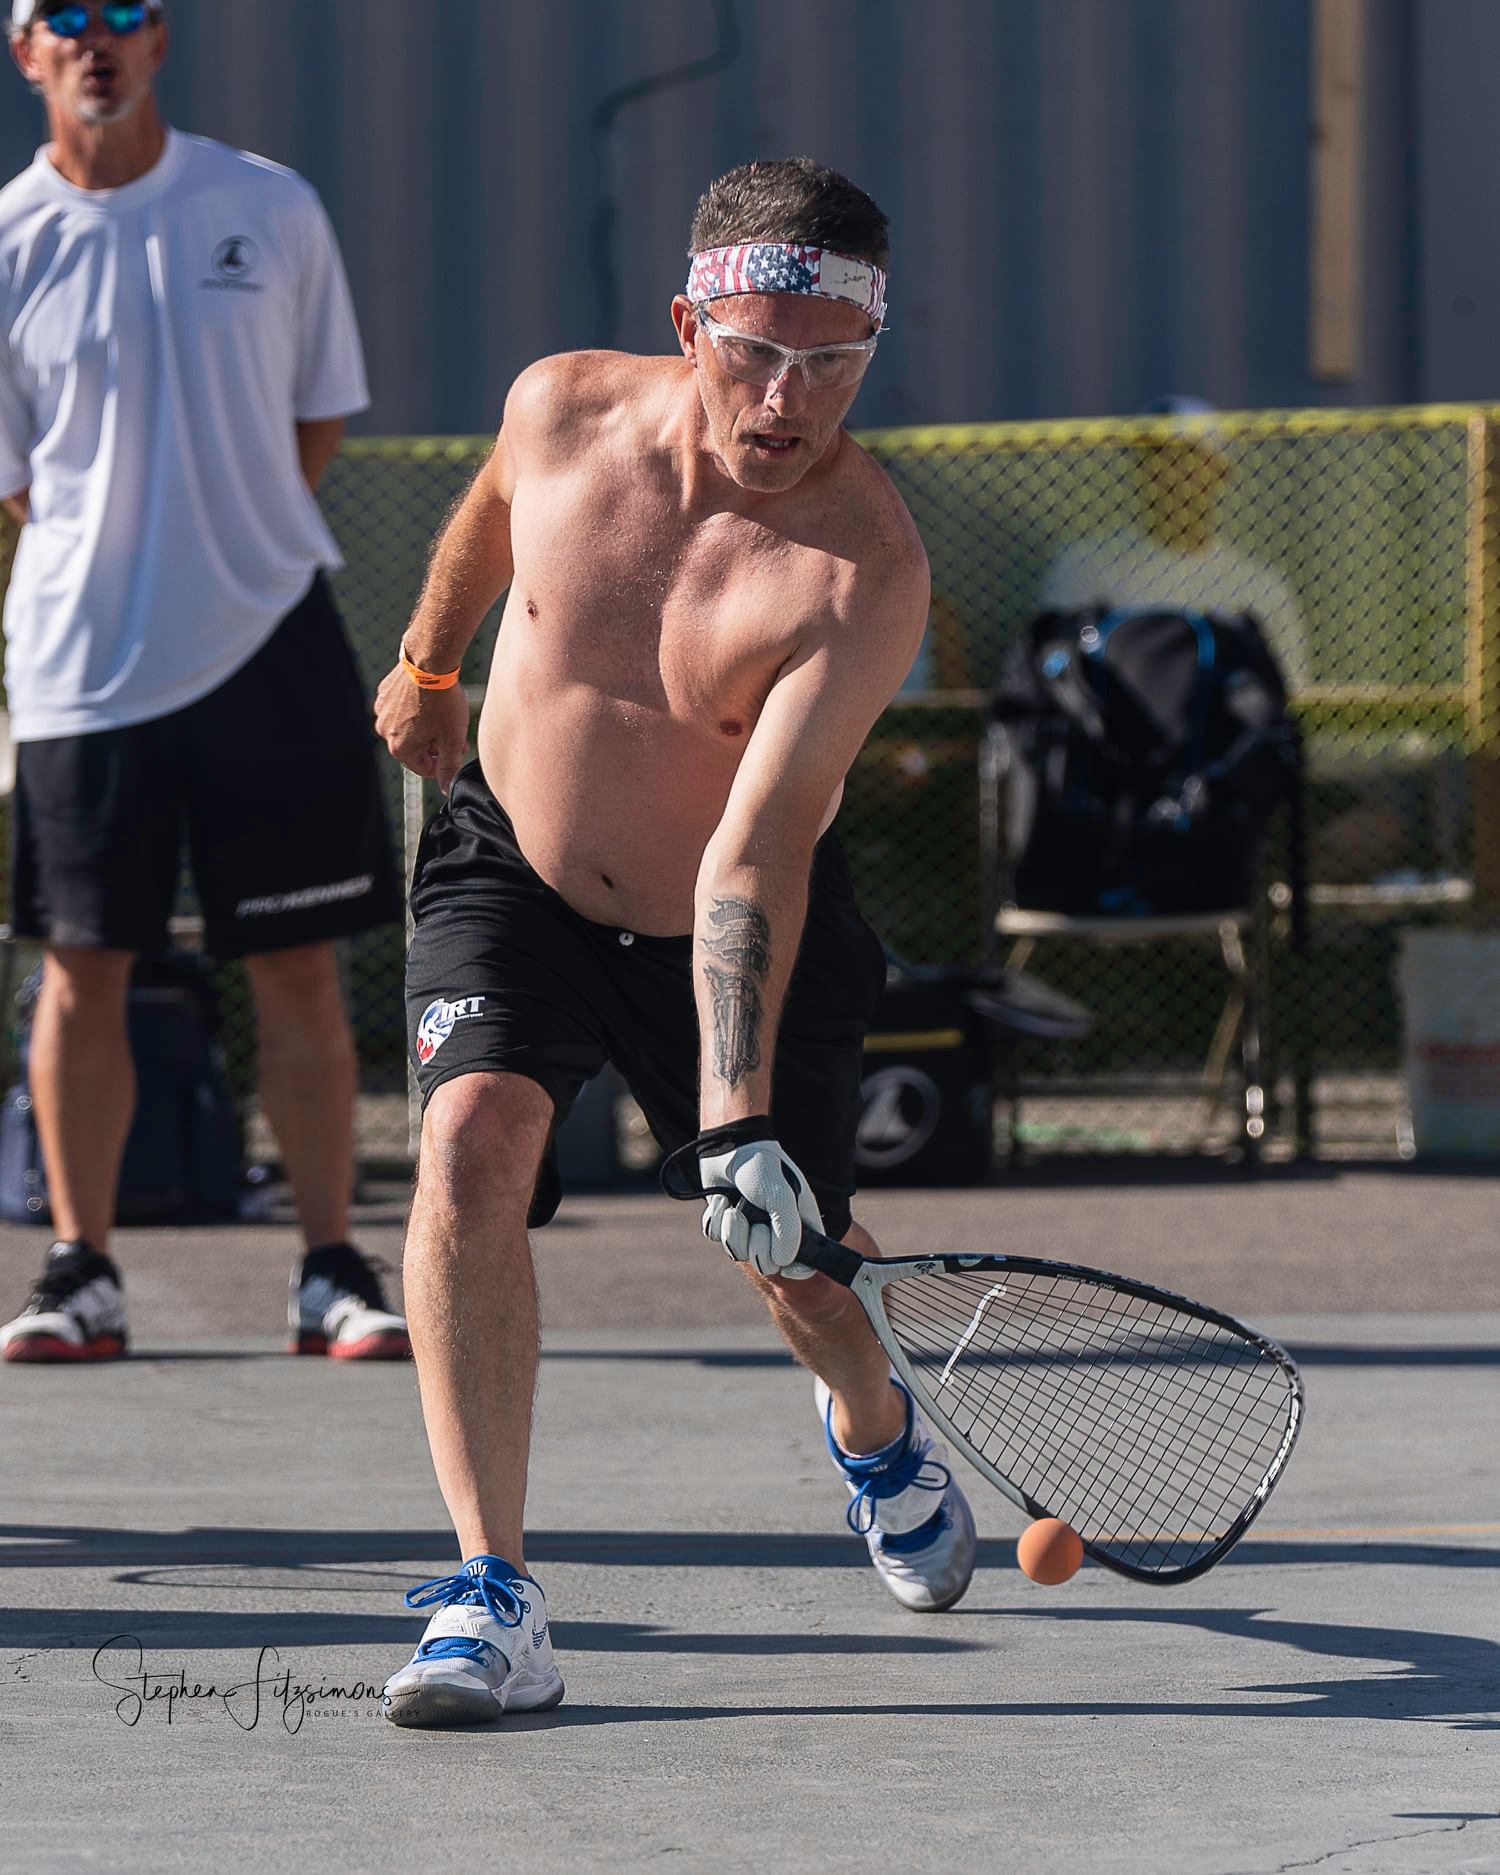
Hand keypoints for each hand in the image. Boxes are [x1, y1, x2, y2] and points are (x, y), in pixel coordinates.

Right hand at [373, 666, 470, 793]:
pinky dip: (415, 710)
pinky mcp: (384, 693)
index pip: (421, 768)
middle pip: (413, 747)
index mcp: (399, 747)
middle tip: (455, 735)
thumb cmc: (443, 701)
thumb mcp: (452, 738)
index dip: (441, 764)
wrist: (430, 661)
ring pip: (407, 728)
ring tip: (446, 717)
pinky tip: (431, 701)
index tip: (453, 753)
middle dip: (435, 745)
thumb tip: (444, 789)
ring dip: (425, 728)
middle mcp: (384, 731)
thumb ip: (448, 766)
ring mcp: (382, 711)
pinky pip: (401, 709)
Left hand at [697, 1126, 823, 1278]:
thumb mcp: (782, 1197)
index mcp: (799, 1224)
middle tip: (755, 1220)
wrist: (729, 1147)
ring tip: (734, 1207)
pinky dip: (716, 1219)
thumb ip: (788, 1232)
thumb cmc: (762, 1168)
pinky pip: (716, 1237)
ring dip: (732, 1229)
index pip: (805, 1264)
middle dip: (755, 1243)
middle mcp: (776, 1230)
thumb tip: (783, 1263)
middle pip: (766, 1263)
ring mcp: (750, 1227)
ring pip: (737, 1252)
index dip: (796, 1268)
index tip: (784, 1263)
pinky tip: (723, 1200)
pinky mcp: (726, 1221)